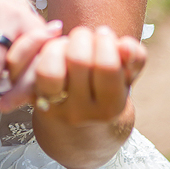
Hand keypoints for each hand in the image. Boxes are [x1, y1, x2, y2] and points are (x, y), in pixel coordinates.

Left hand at [29, 25, 145, 124]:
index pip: (106, 66)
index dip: (105, 41)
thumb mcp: (126, 78)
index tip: (104, 34)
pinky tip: (56, 49)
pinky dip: (44, 52)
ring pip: (51, 68)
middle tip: (87, 35)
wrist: (81, 134)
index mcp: (109, 108)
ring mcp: (56, 109)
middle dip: (83, 36)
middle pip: (78, 60)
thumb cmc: (108, 94)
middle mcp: (81, 113)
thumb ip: (134, 59)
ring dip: (59, 45)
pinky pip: (35, 71)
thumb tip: (125, 44)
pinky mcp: (36, 101)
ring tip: (69, 43)